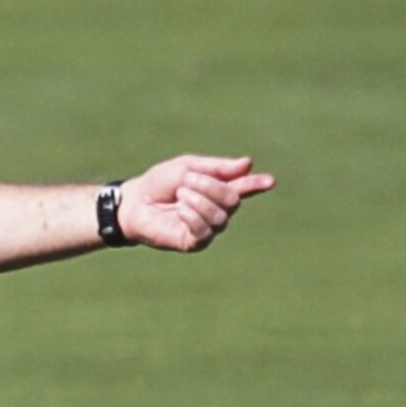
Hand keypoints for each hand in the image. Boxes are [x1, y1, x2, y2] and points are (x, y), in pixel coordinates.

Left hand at [118, 155, 274, 252]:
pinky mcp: (195, 242)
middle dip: (211, 187)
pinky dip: (193, 217)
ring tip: (179, 196)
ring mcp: (208, 228)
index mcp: (217, 188)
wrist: (135, 202)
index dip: (257, 184)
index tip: (270, 181)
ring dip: (199, 201)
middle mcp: (217, 209)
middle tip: (187, 181)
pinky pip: (206, 231)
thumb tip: (248, 164)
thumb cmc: (159, 183)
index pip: (243, 187)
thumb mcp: (187, 167)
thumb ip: (217, 168)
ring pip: (221, 216)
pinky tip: (180, 210)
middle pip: (233, 200)